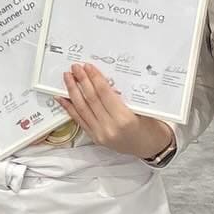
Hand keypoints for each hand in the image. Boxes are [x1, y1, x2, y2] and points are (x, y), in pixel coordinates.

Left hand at [59, 63, 174, 158]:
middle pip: (91, 99)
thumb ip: (123, 96)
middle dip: (81, 81)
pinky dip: (69, 108)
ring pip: (82, 109)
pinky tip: (62, 98)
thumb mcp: (142, 108)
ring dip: (73, 91)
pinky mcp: (95, 138)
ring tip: (67, 78)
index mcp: (124, 119)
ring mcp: (100, 134)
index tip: (88, 67)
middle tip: (75, 68)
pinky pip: (79, 120)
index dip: (94, 78)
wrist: (151, 147)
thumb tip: (103, 80)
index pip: (104, 93)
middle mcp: (110, 127)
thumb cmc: (150, 127)